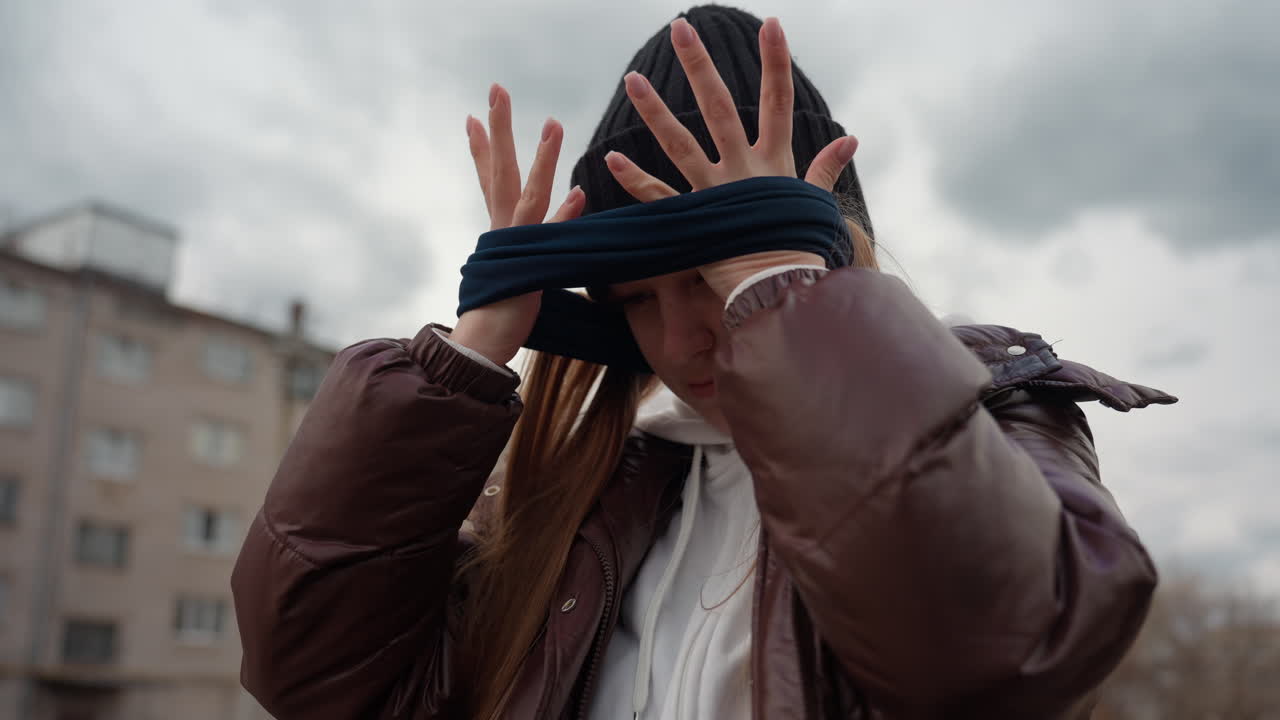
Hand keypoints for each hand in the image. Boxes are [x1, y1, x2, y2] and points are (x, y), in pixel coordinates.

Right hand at [452, 84, 585, 366]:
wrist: (481, 347)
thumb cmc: (500, 317)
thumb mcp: (520, 271)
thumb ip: (540, 239)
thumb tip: (564, 210)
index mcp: (498, 231)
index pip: (489, 180)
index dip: (481, 149)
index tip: (470, 117)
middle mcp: (501, 230)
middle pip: (498, 169)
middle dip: (497, 128)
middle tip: (494, 89)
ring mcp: (512, 244)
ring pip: (526, 191)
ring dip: (541, 157)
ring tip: (553, 123)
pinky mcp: (526, 265)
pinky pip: (546, 234)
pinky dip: (562, 214)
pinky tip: (578, 192)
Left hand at [602, 16, 857, 299]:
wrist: (781, 291)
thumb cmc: (798, 248)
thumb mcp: (813, 203)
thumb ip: (824, 168)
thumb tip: (851, 139)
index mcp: (773, 161)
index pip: (777, 101)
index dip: (776, 62)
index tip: (771, 24)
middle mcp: (741, 168)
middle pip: (718, 107)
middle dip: (700, 65)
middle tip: (679, 27)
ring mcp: (714, 192)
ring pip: (679, 142)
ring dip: (654, 111)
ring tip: (632, 78)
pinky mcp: (692, 220)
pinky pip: (657, 197)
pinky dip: (634, 179)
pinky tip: (612, 158)